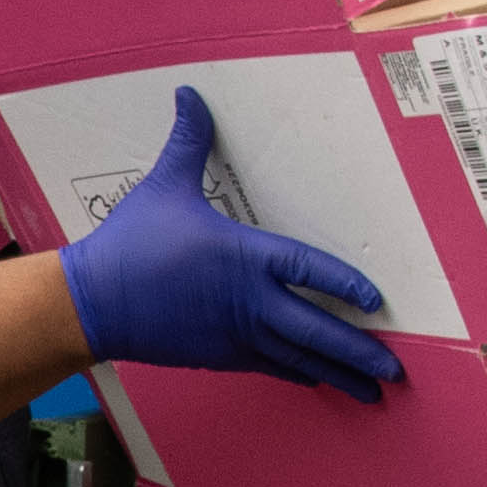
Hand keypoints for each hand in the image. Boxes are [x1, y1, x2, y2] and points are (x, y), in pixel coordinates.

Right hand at [62, 87, 397, 401]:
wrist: (92, 302)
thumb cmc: (131, 244)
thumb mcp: (164, 186)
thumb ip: (189, 141)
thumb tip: (190, 95)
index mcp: (245, 256)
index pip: (310, 270)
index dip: (347, 285)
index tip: (377, 302)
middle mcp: (249, 302)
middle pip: (318, 330)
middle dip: (359, 352)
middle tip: (394, 371)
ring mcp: (235, 334)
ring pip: (299, 359)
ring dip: (338, 374)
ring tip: (371, 391)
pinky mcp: (218, 355)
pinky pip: (270, 367)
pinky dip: (298, 374)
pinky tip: (317, 381)